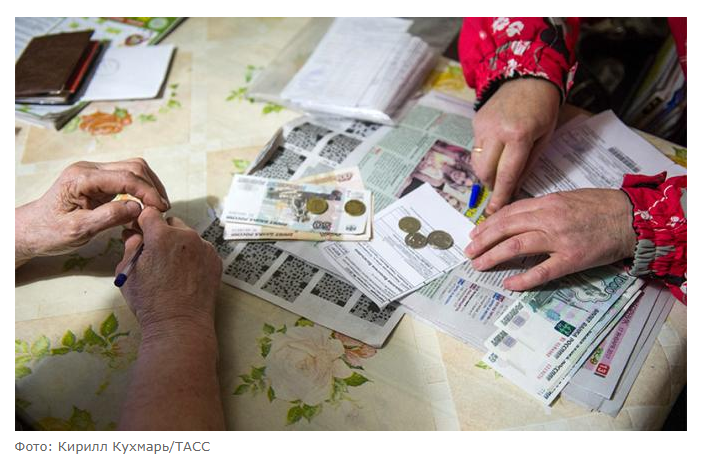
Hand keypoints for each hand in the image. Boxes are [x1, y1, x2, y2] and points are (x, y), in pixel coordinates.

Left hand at [15, 159, 169, 265]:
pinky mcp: (99, 180)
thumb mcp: (78, 230)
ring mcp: (94, 173)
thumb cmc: (49, 232)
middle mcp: (89, 169)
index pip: (125, 177)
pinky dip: (141, 189)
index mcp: (81, 178)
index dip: (148, 192)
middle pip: (133, 167)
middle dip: (152, 187)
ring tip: (157, 207)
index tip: (161, 209)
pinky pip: (126, 178)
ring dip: (149, 186)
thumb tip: (137, 207)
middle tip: (162, 210)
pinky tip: (145, 205)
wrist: (31, 230)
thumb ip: (108, 217)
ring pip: (133, 169)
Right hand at [116, 208, 224, 429]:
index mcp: (162, 235)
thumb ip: (130, 247)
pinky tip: (187, 274)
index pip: (150, 213)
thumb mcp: (128, 272)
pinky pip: (201, 250)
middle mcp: (186, 236)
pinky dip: (194, 256)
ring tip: (173, 268)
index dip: (143, 222)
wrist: (180, 324)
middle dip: (163, 233)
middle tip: (156, 253)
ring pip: (188, 237)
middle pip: (172, 224)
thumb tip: (134, 234)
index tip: (140, 232)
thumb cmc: (149, 301)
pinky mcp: (216, 260)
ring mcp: (205, 248)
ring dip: (179, 245)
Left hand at [464, 189, 637, 290]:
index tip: (475, 234)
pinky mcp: (572, 259)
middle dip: (483, 241)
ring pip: (517, 246)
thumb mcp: (567, 198)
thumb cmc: (601, 207)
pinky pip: (542, 271)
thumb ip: (542, 207)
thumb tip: (516, 217)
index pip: (509, 213)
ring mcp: (560, 239)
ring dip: (493, 256)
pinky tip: (509, 284)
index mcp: (548, 202)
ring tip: (479, 265)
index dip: (488, 224)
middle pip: (506, 228)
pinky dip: (523, 278)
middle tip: (469, 251)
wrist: (632, 218)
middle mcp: (550, 218)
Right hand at [471, 78, 559, 213]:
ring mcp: (483, 126)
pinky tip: (496, 148)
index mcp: (519, 136)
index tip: (494, 211)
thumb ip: (528, 165)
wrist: (528, 78)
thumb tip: (513, 188)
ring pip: (477, 162)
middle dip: (491, 184)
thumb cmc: (543, 110)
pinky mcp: (476, 122)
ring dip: (486, 172)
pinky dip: (484, 156)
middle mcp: (497, 132)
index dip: (500, 195)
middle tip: (500, 186)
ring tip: (499, 168)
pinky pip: (476, 148)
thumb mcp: (544, 138)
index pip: (506, 174)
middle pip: (485, 172)